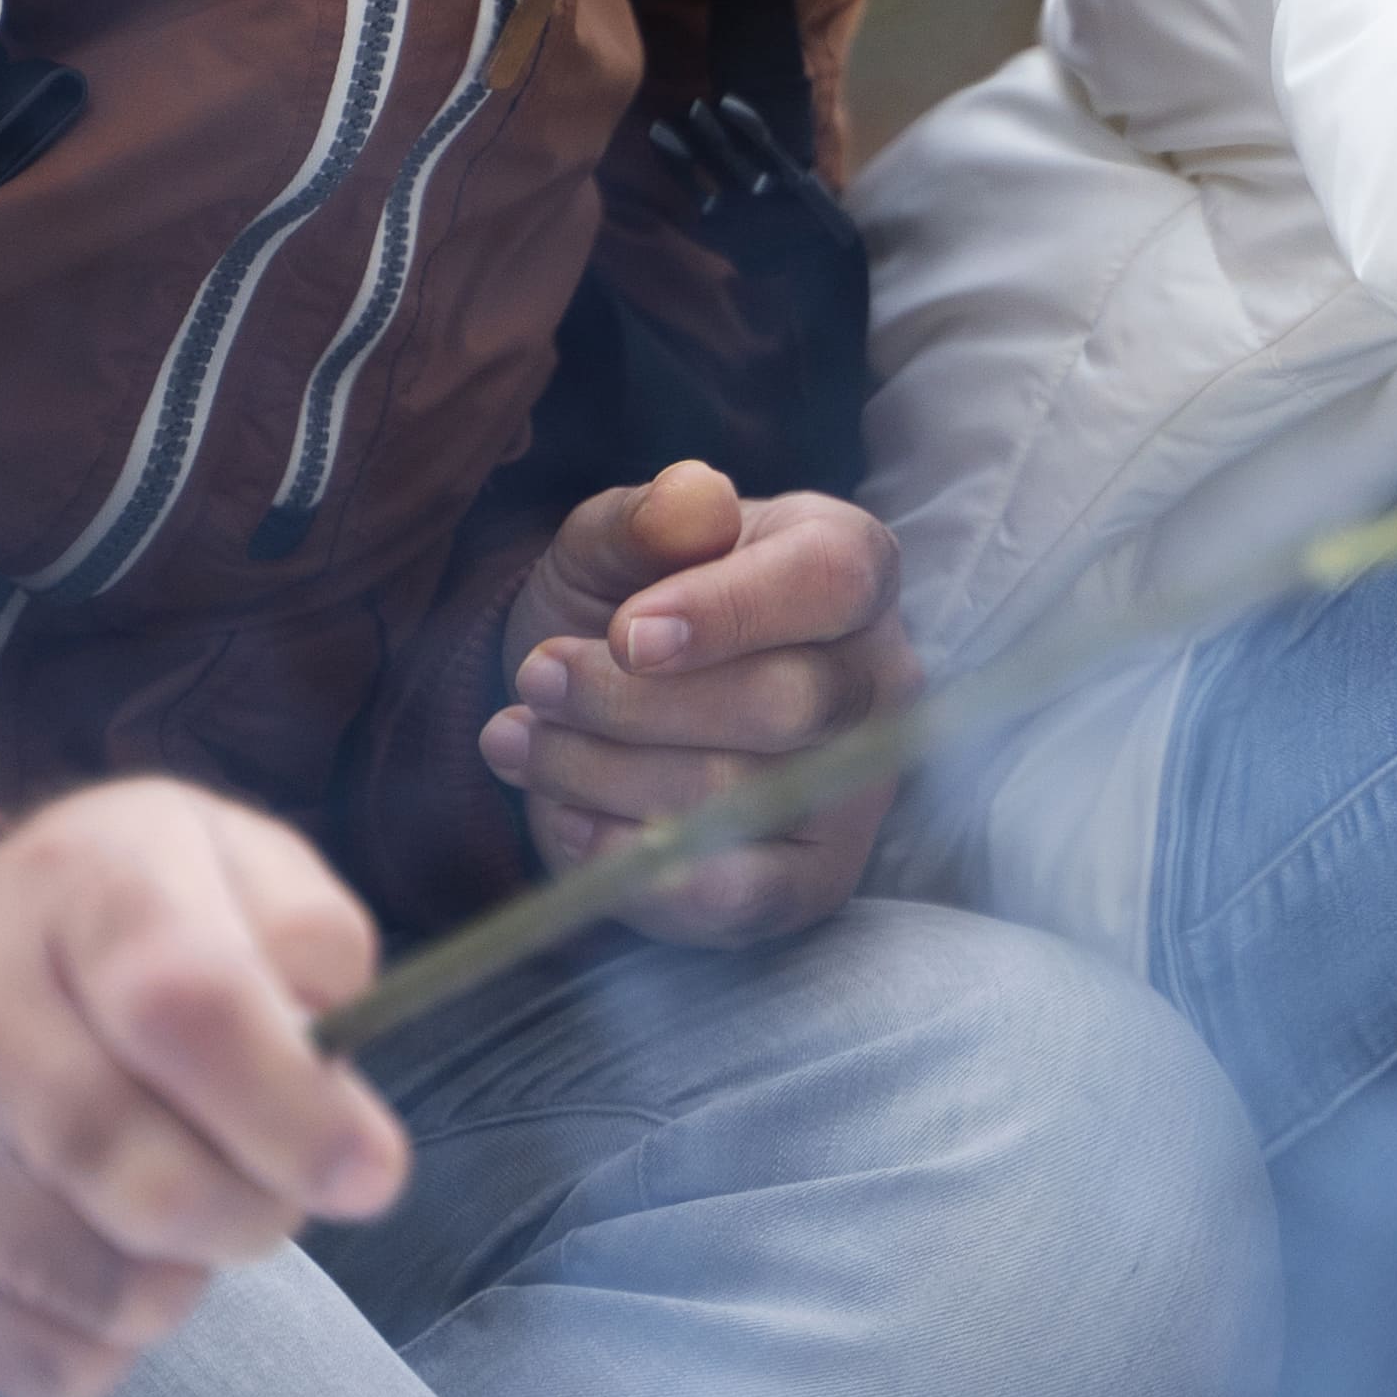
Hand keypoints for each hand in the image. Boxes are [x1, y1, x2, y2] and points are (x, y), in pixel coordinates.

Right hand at [0, 781, 405, 1396]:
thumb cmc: (108, 929)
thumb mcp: (228, 862)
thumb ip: (311, 940)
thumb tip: (329, 1066)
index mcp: (76, 887)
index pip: (188, 1007)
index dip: (297, 1111)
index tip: (368, 1174)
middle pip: (155, 1182)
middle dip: (259, 1209)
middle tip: (273, 1184)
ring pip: (116, 1289)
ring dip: (188, 1272)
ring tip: (169, 1197)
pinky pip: (56, 1364)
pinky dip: (114, 1335)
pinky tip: (94, 1246)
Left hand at [484, 460, 916, 940]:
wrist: (609, 702)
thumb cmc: (630, 604)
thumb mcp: (614, 543)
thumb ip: (647, 517)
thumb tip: (692, 501)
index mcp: (854, 565)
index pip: (831, 583)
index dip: (728, 612)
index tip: (627, 632)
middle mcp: (881, 679)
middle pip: (785, 704)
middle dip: (634, 700)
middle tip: (536, 677)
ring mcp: (857, 788)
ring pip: (742, 798)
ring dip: (601, 772)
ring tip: (516, 736)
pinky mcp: (811, 878)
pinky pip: (735, 894)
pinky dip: (632, 864)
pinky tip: (565, 821)